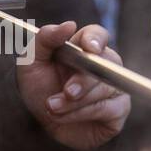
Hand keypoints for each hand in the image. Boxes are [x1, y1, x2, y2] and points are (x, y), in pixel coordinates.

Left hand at [16, 21, 128, 150]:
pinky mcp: (119, 109)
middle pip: (105, 63)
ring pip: (105, 88)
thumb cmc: (41, 90)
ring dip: (75, 102)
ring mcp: (115, 85)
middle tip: (66, 93)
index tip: (89, 48)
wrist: (44, 125)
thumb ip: (44, 40)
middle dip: (83, 80)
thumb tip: (68, 25)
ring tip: (53, 108)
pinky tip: (66, 117)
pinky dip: (83, 114)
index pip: (98, 35)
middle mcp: (105, 64)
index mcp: (85, 48)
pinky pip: (108, 108)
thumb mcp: (31, 64)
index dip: (96, 40)